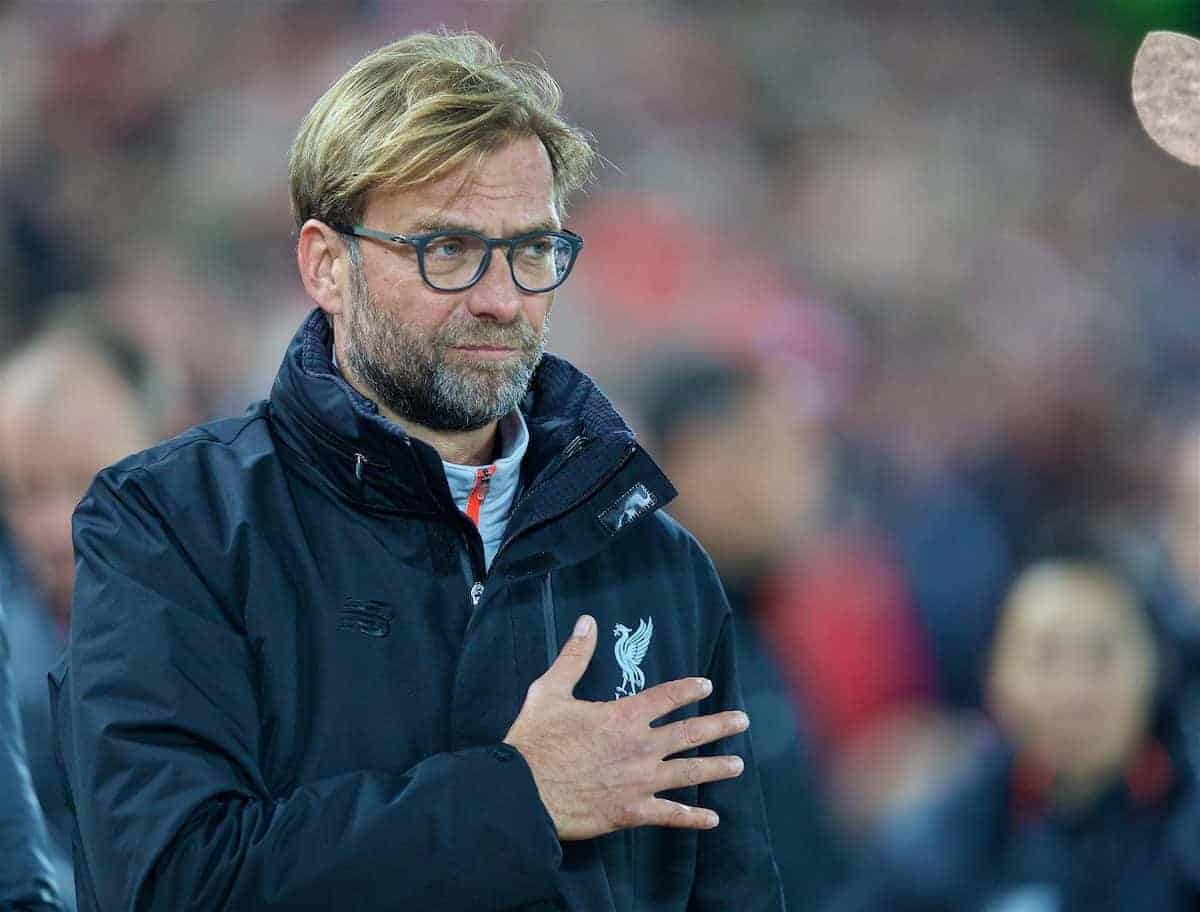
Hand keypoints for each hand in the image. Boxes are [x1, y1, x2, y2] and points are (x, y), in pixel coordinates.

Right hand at [503, 614, 748, 840]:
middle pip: (689, 734)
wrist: (523, 793)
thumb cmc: (534, 741)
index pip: (667, 697)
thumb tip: (587, 622)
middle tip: (743, 721)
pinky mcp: (631, 811)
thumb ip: (574, 657)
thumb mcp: (550, 691)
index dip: (688, 689)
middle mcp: (640, 747)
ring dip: (716, 768)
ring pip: (688, 773)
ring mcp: (639, 781)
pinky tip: (712, 819)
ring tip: (738, 765)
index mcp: (623, 716)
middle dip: (719, 726)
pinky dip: (693, 818)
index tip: (706, 686)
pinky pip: (670, 815)